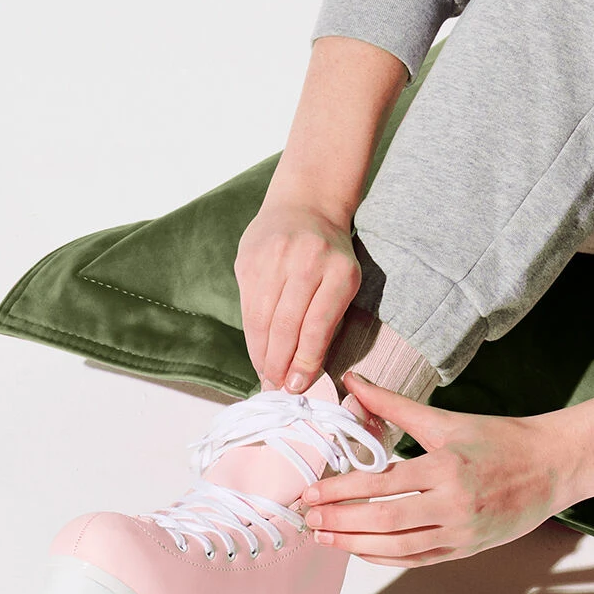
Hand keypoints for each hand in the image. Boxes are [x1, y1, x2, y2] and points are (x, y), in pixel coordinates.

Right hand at [235, 196, 360, 392]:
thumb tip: (307, 368)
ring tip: (267, 376)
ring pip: (262, 319)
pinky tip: (256, 352)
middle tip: (279, 389)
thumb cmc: (331, 252)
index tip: (299, 386)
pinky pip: (247, 308)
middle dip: (280, 364)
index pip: (318, 325)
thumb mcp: (345, 279)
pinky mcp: (248, 261)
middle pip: (286, 325)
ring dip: (262, 354)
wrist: (305, 204)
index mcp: (338, 271)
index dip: (306, 360)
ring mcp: (272, 260)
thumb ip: (328, 317)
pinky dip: (252, 335)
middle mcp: (304, 263)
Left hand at [300, 379, 571, 566]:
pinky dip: (385, 558)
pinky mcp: (468, 549)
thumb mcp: (448, 420)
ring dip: (355, 545)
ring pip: (398, 547)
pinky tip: (362, 550)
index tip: (310, 493)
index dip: (340, 491)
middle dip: (340, 522)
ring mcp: (462, 531)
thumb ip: (395, 406)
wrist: (555, 465)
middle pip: (384, 521)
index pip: (381, 484)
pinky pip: (418, 560)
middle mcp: (454, 504)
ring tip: (326, 538)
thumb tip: (353, 382)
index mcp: (447, 467)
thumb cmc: (503, 439)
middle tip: (307, 520)